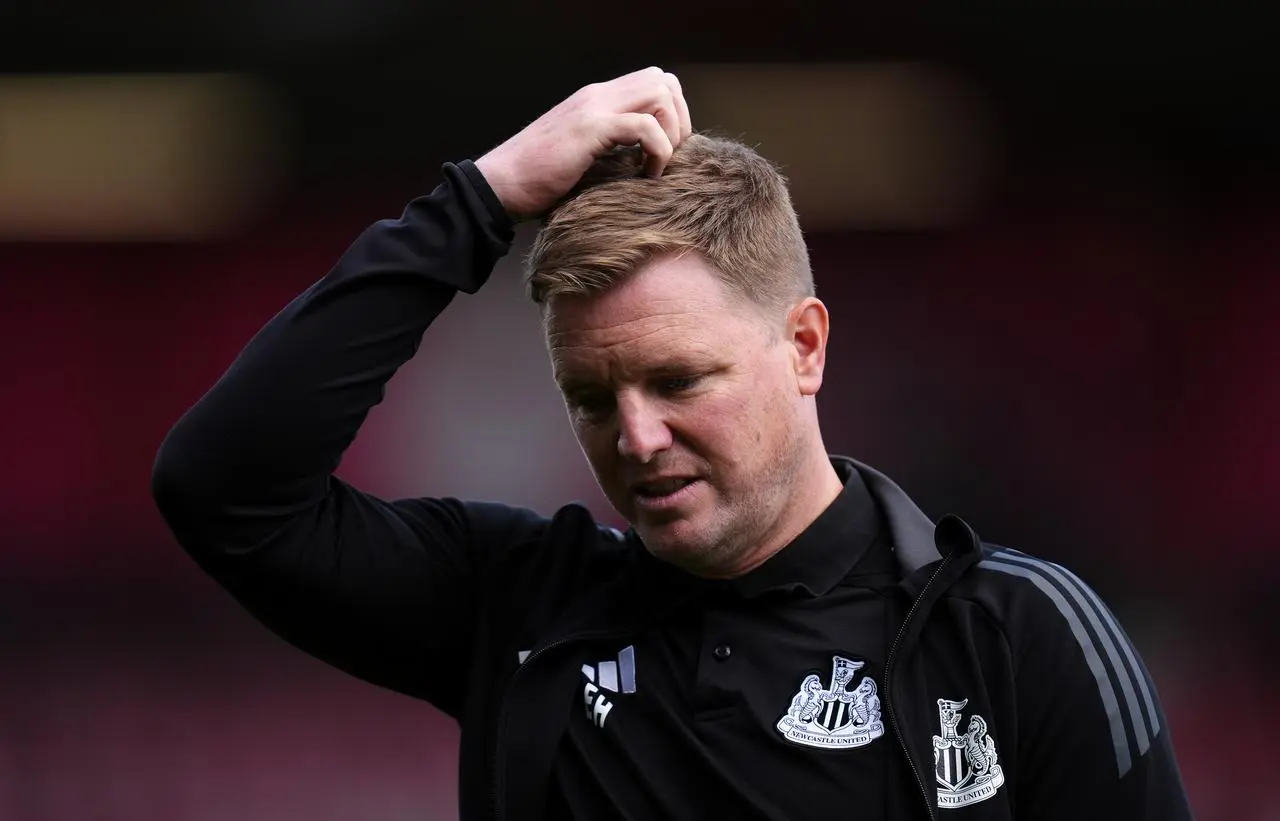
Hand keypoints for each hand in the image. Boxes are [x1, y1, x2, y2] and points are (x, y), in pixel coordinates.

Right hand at [475, 67, 692, 221]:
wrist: (500, 185)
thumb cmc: (536, 179)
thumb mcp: (579, 154)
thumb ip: (606, 146)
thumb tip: (640, 160)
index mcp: (594, 100)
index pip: (652, 82)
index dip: (670, 113)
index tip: (663, 150)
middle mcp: (596, 96)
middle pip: (663, 80)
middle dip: (677, 119)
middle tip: (666, 157)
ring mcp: (593, 109)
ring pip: (659, 94)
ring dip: (670, 133)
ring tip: (656, 166)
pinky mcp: (590, 129)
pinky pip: (645, 127)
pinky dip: (657, 152)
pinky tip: (646, 176)